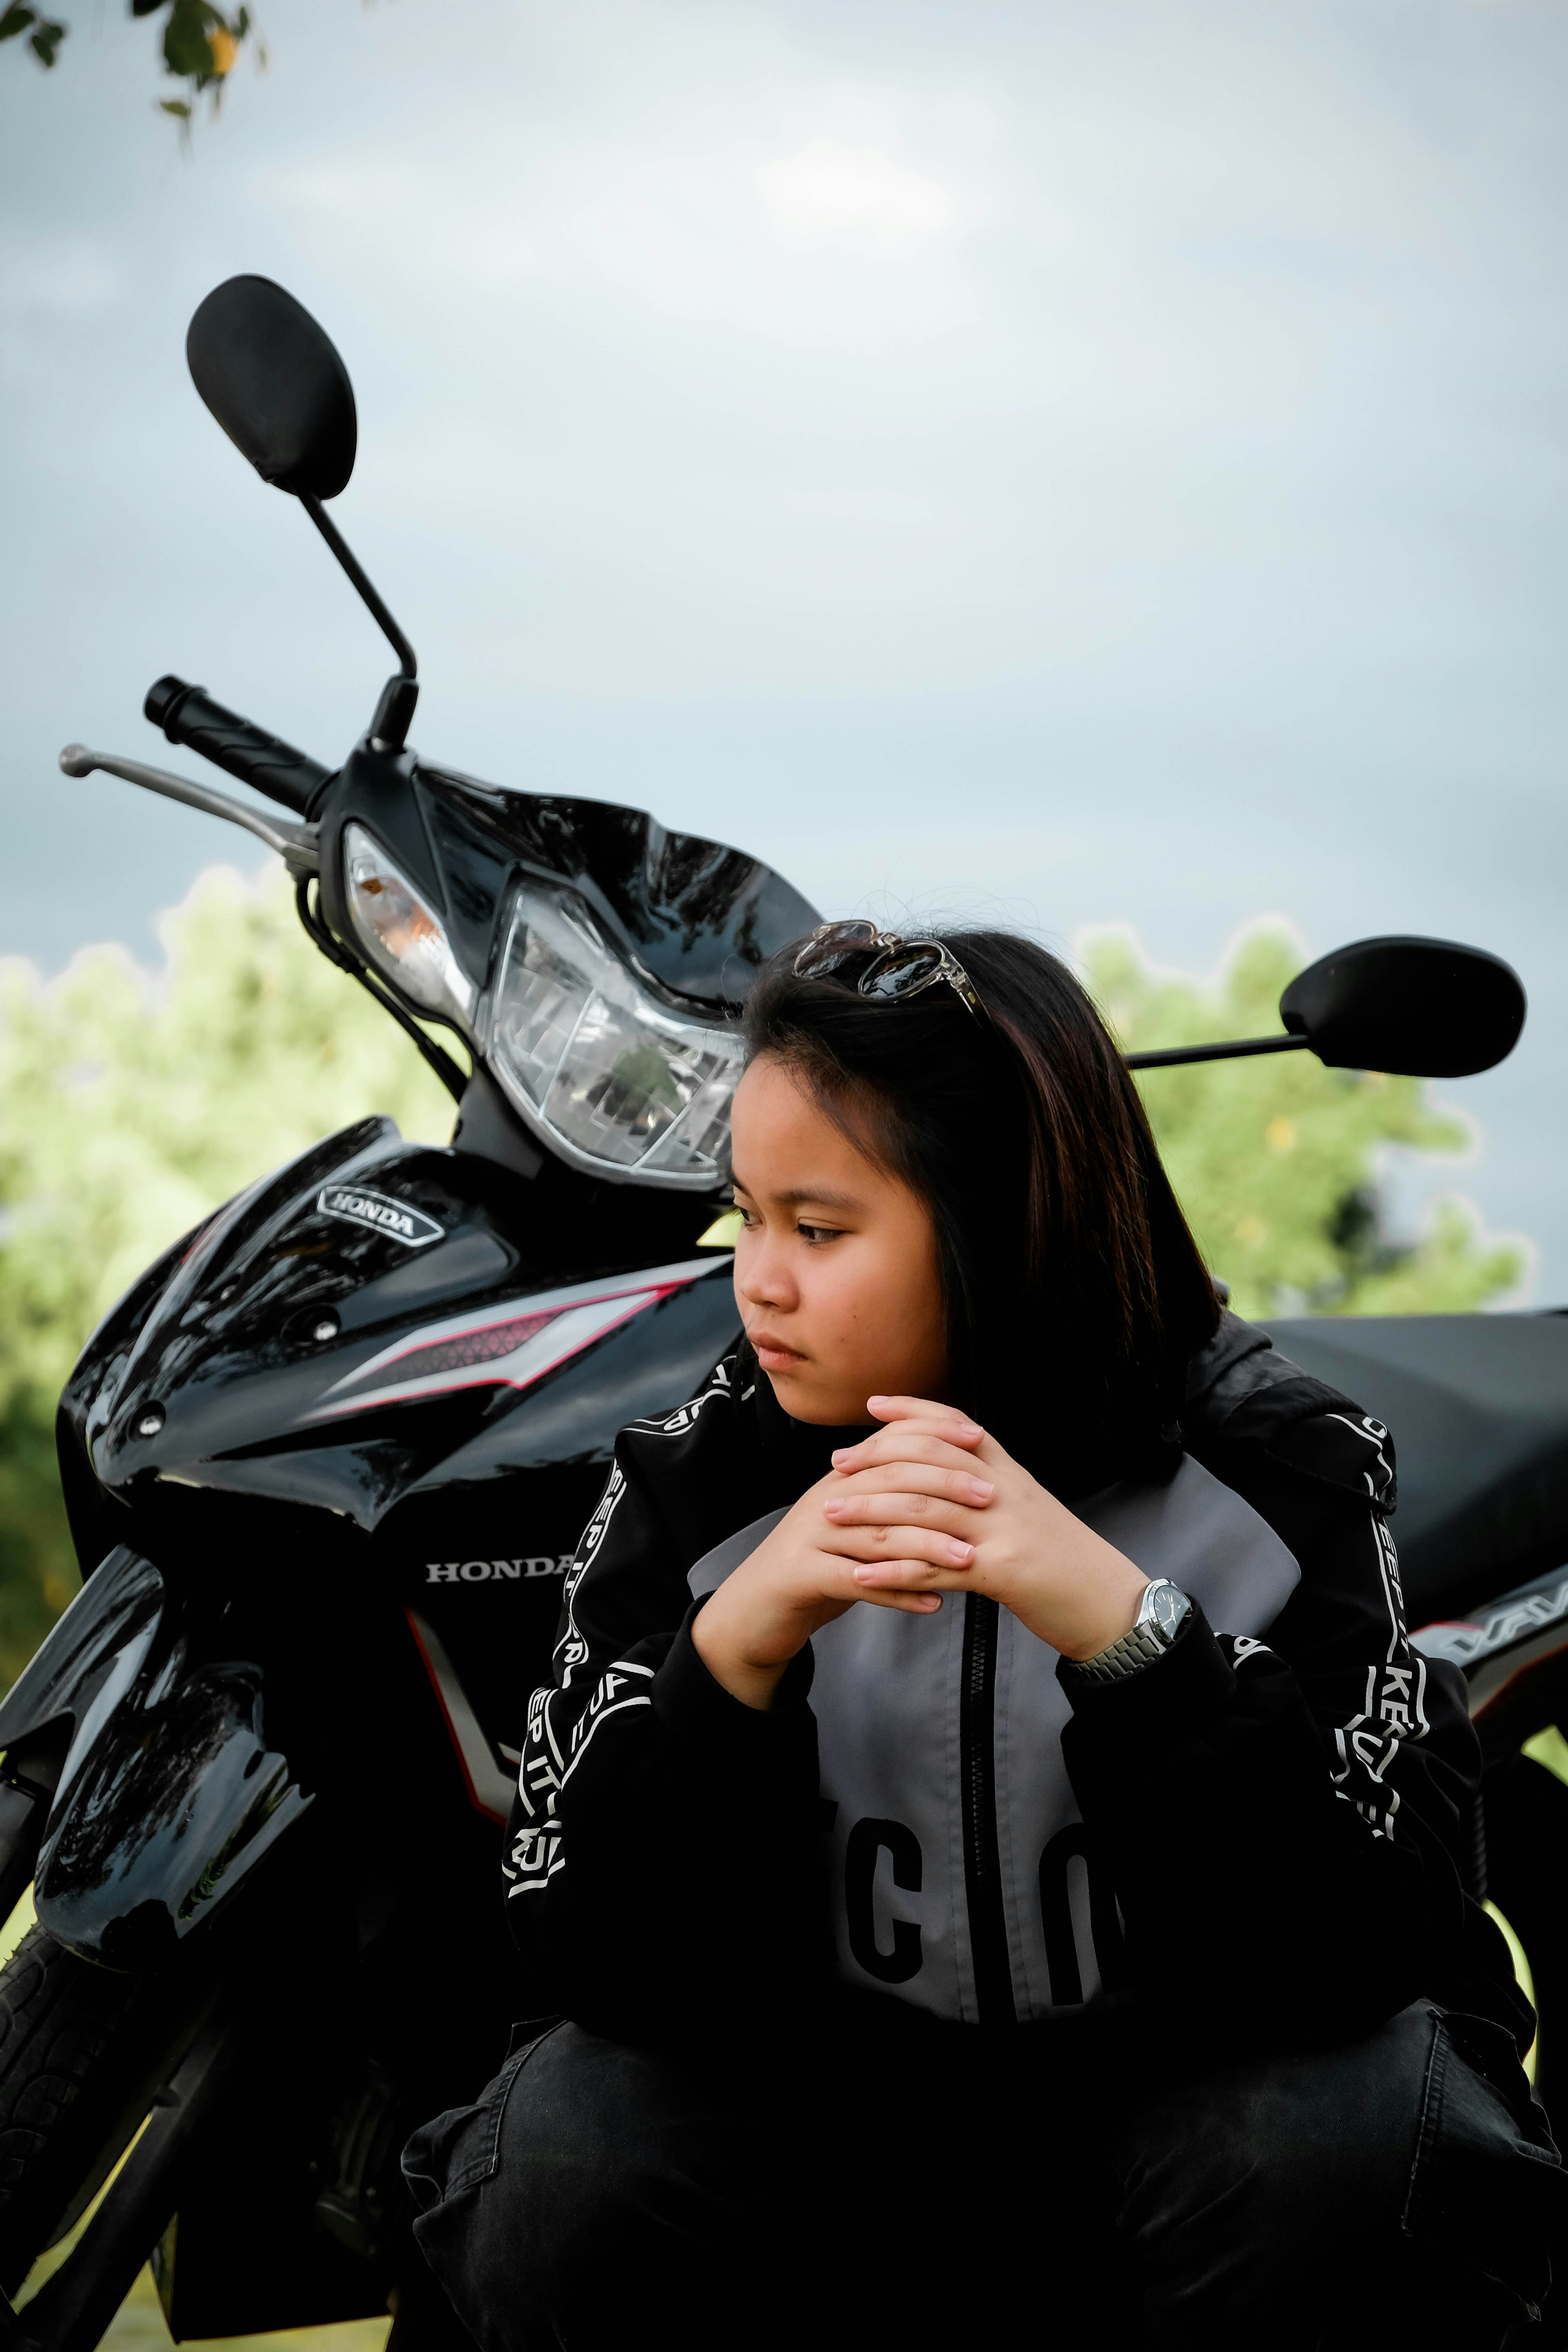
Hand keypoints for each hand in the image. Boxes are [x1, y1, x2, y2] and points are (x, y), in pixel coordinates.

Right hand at [691, 1425, 991, 1710]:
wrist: (755, 1610)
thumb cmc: (816, 1567)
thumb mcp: (852, 1527)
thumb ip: (888, 1500)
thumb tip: (947, 1473)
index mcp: (840, 1482)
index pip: (891, 1447)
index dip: (934, 1439)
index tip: (982, 1441)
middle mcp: (825, 1501)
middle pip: (888, 1484)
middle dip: (943, 1487)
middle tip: (989, 1498)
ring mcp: (810, 1537)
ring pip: (876, 1535)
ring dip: (927, 1546)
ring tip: (970, 1557)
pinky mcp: (801, 1577)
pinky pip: (857, 1583)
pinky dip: (898, 1593)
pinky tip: (933, 1604)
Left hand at [823, 1397, 1148, 1661]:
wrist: (1106, 1601)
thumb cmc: (1060, 1557)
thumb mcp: (1026, 1506)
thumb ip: (989, 1483)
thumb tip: (947, 1468)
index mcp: (1008, 1471)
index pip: (954, 1424)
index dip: (912, 1410)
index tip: (873, 1405)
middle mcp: (1003, 1490)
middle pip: (926, 1460)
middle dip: (874, 1462)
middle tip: (836, 1468)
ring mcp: (1002, 1528)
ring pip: (922, 1509)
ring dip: (869, 1512)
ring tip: (830, 1516)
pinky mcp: (1001, 1571)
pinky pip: (933, 1566)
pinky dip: (892, 1570)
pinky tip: (861, 1575)